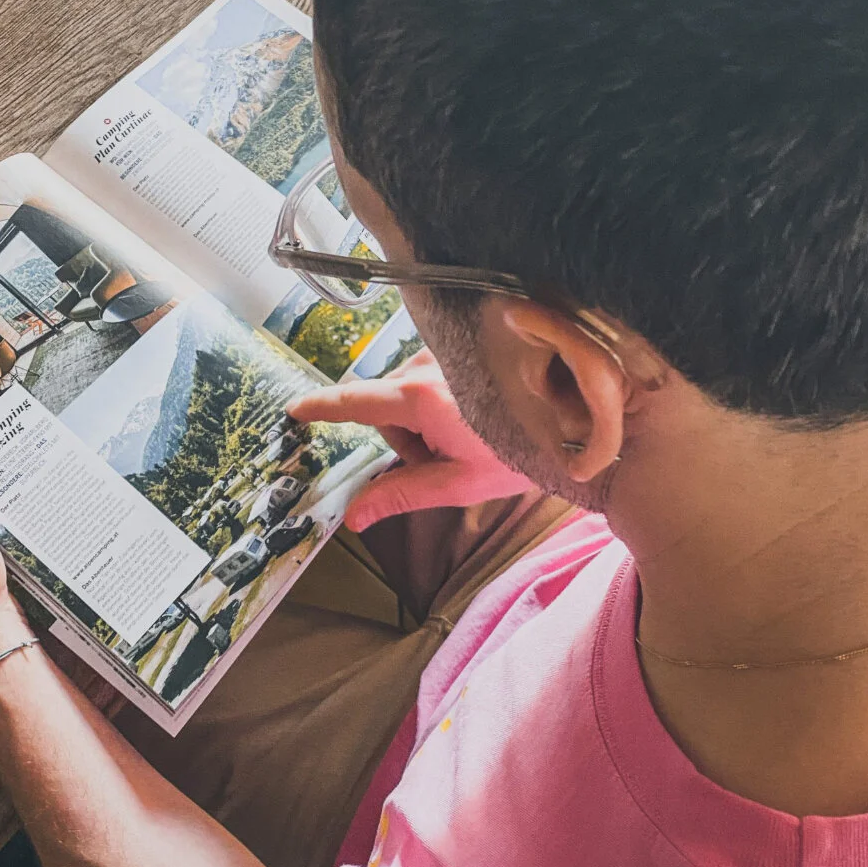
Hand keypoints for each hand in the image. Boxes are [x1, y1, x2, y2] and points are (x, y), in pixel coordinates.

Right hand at [288, 349, 530, 530]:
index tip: (294, 409)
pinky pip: (426, 377)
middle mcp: (425, 365)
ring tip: (464, 438)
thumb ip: (401, 494)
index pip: (356, 400)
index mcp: (420, 398)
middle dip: (402, 434)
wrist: (573, 419)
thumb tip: (354, 517)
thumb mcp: (458, 483)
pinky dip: (435, 401)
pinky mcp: (458, 350)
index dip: (322, 406)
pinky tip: (469, 417)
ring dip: (421, 418)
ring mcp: (443, 353)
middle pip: (384, 403)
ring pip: (405, 392)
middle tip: (442, 458)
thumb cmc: (519, 453)